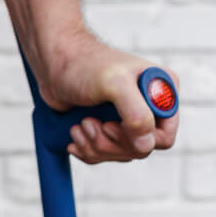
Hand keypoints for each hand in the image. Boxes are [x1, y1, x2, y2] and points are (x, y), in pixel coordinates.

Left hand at [35, 33, 179, 163]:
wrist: (53, 62)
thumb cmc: (82, 65)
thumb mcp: (113, 84)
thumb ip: (137, 114)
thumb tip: (145, 145)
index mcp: (162, 93)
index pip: (163, 137)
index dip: (135, 139)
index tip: (108, 125)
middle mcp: (149, 107)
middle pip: (139, 150)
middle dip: (108, 143)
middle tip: (87, 123)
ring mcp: (128, 119)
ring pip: (120, 154)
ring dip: (94, 146)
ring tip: (79, 125)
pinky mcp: (107, 127)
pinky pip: (104, 154)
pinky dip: (87, 149)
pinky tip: (74, 133)